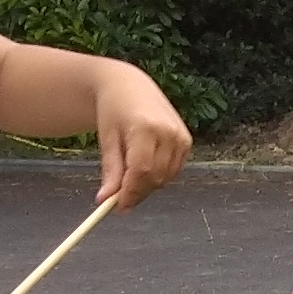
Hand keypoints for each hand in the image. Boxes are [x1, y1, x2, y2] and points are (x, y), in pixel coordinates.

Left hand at [90, 59, 191, 209]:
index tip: (117, 207)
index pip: (141, 170)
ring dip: (147, 186)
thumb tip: (105, 200)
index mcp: (146, 128)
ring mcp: (181, 137)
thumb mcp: (107, 139)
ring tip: (129, 177)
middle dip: (137, 192)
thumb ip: (110, 171)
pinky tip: (144, 166)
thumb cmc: (114, 109)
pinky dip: (158, 176)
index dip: (130, 192)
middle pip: (155, 177)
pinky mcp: (186, 142)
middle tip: (120, 200)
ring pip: (165, 178)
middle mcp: (168, 132)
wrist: (130, 86)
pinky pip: (173, 171)